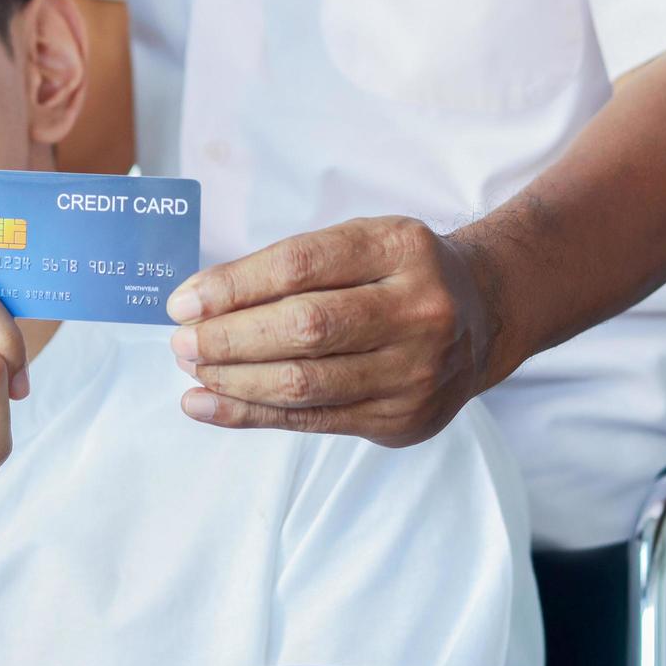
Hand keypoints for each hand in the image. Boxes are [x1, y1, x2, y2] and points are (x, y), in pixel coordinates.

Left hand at [166, 216, 497, 447]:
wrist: (484, 317)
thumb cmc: (398, 274)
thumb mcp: (361, 243)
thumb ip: (291, 267)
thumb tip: (200, 303)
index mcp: (400, 248)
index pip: (300, 265)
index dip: (232, 286)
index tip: (183, 302)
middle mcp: (418, 309)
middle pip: (304, 328)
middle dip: (228, 339)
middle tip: (181, 342)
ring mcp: (416, 371)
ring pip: (304, 383)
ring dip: (233, 381)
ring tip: (191, 371)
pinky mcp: (402, 419)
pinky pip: (312, 422)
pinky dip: (250, 414)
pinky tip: (208, 405)